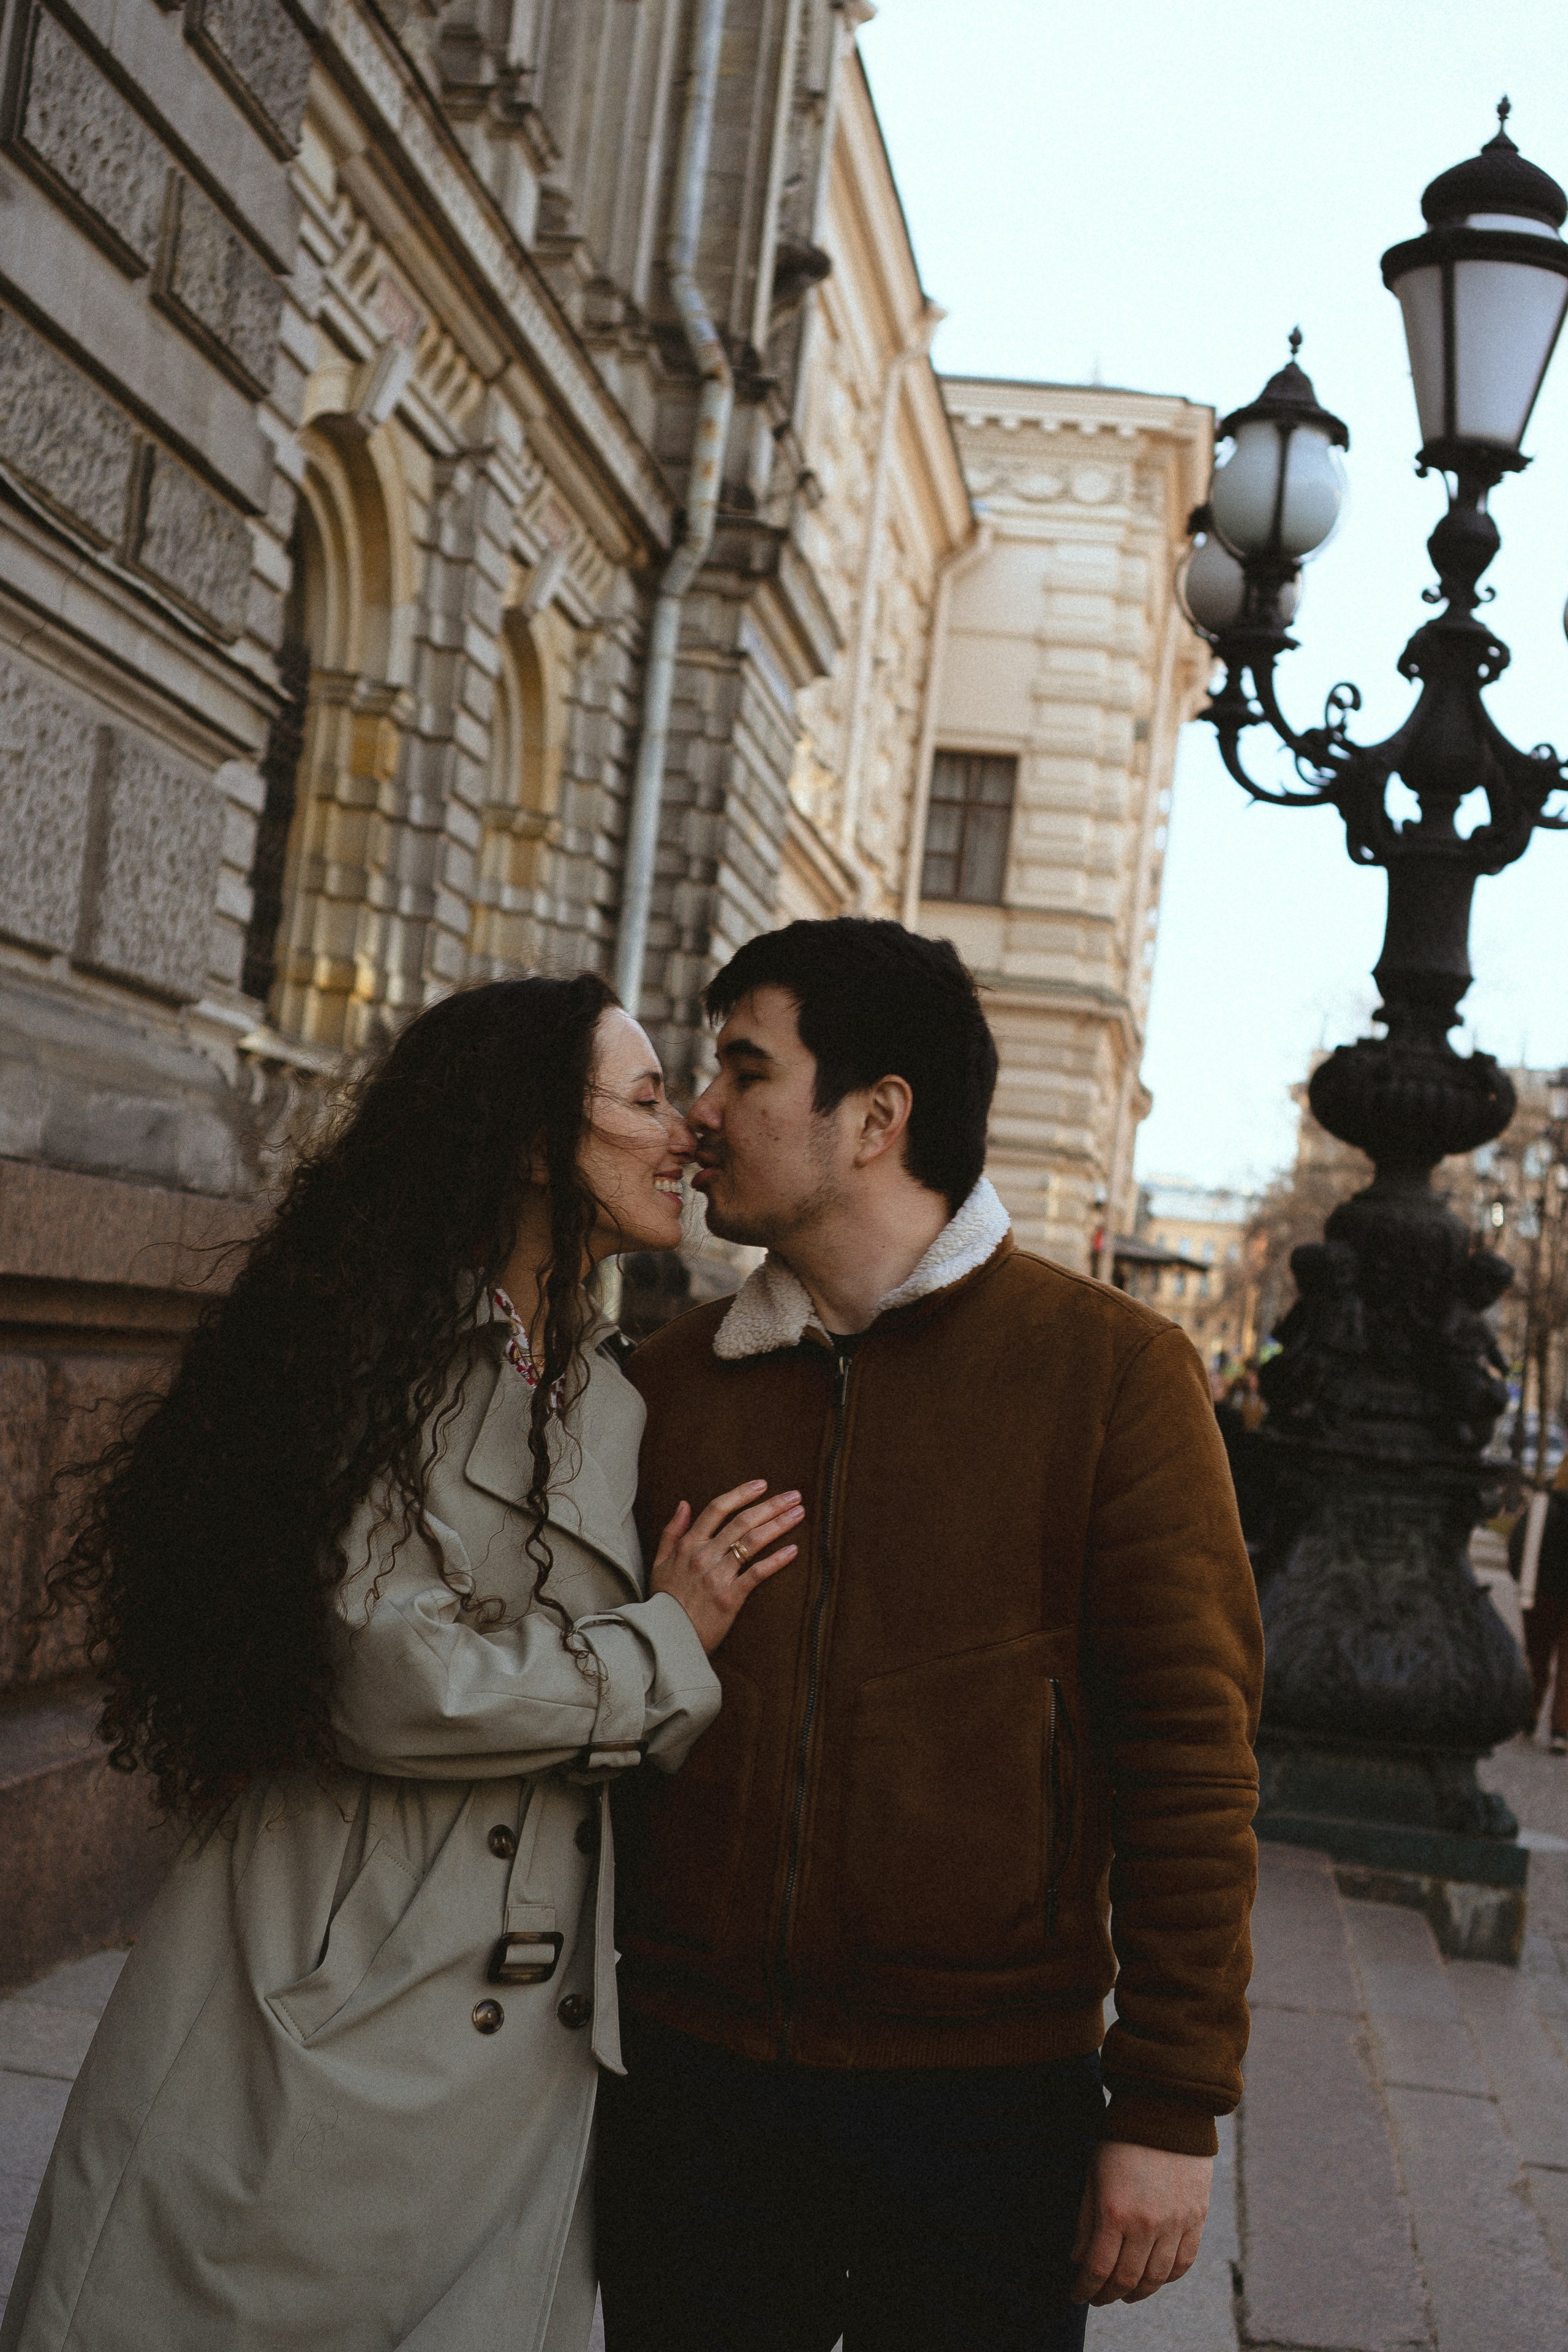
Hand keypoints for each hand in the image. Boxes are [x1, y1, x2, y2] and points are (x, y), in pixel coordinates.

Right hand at [649, 1480, 802, 1653]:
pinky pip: (757, 1574)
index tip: (762, 1484)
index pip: (717, 1509)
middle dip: (771, 1505)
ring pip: (752, 1542)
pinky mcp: (730, 1598)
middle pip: (742, 1522)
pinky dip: (776, 1560)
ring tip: (799, 1513)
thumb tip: (684, 1503)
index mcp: (688, 1545)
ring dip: (778, 1525)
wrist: (666, 1639)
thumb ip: (672, 1532)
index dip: (741, 1493)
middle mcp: (704, 1556)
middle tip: (794, 1495)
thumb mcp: (659, 1563)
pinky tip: (793, 1550)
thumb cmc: (664, 1601)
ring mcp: (717, 1576)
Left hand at [1070, 2142, 1210, 2304]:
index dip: (1085, 2288)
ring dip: (1138, 2292)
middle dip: (1108, 2294)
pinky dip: (1168, 2278)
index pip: (1098, 2268)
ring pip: (1157, 2278)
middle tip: (1099, 2297)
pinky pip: (1184, 2262)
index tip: (1077, 2296)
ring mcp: (1175, 2223)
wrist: (1166, 2111)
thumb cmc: (1122, 2141)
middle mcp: (1147, 2224)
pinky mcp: (1196, 2219)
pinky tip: (1154, 2277)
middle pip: (1127, 2279)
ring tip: (1125, 2293)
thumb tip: (1077, 2260)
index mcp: (1115, 2211)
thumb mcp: (1093, 2175)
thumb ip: (1085, 2221)